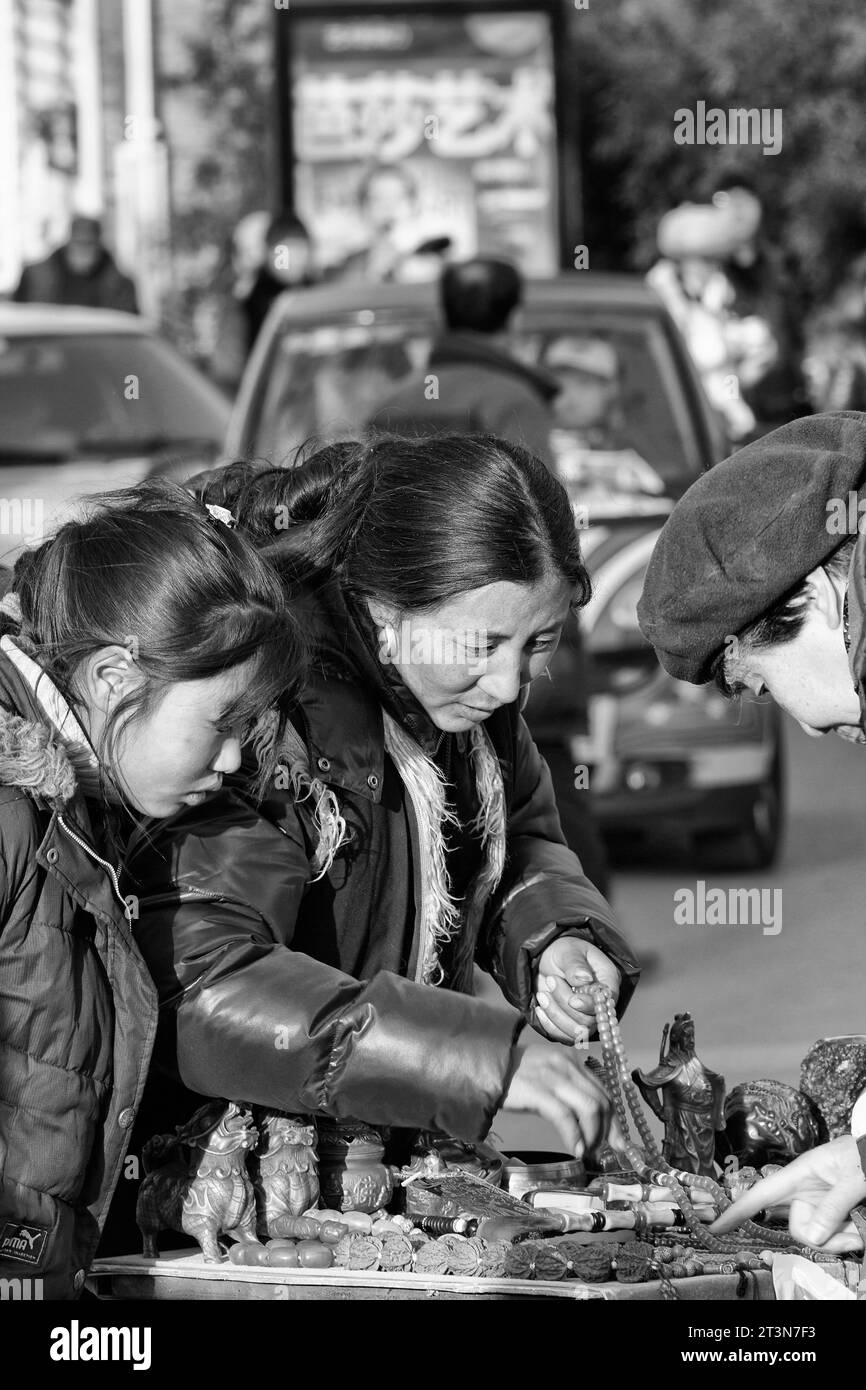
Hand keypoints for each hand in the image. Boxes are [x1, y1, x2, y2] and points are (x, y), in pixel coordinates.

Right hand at [500, 1036, 623, 1159]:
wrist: (483, 1065)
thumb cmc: (513, 1075)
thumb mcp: (546, 1075)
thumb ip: (567, 1089)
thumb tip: (586, 1120)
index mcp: (571, 1061)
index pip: (604, 1091)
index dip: (614, 1120)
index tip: (618, 1142)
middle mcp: (567, 1065)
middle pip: (602, 1101)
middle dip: (607, 1131)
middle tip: (602, 1152)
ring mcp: (553, 1077)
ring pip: (590, 1108)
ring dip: (593, 1136)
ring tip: (586, 1152)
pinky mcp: (538, 1091)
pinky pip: (566, 1117)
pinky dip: (575, 1136)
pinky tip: (575, 1149)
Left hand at [533, 938, 620, 1043]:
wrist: (548, 959)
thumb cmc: (563, 952)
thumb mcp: (568, 951)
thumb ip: (575, 964)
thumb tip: (584, 979)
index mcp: (607, 980)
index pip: (607, 1002)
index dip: (590, 1005)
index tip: (573, 999)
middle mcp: (601, 1002)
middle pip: (589, 1020)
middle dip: (565, 1003)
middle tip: (551, 980)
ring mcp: (587, 1016)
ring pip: (576, 1032)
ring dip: (555, 1014)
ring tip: (543, 993)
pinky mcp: (572, 1024)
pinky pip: (563, 1035)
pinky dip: (549, 1023)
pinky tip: (540, 1007)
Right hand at [710, 1137, 865, 1253]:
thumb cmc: (863, 1155)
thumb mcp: (852, 1178)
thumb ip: (832, 1206)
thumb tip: (811, 1236)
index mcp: (799, 1174)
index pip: (761, 1193)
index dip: (737, 1210)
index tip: (715, 1227)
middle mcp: (804, 1191)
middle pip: (798, 1226)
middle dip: (823, 1237)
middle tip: (852, 1235)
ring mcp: (818, 1203)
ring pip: (816, 1235)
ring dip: (839, 1239)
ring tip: (860, 1230)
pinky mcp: (831, 1213)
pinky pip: (830, 1235)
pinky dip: (846, 1237)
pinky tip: (859, 1229)